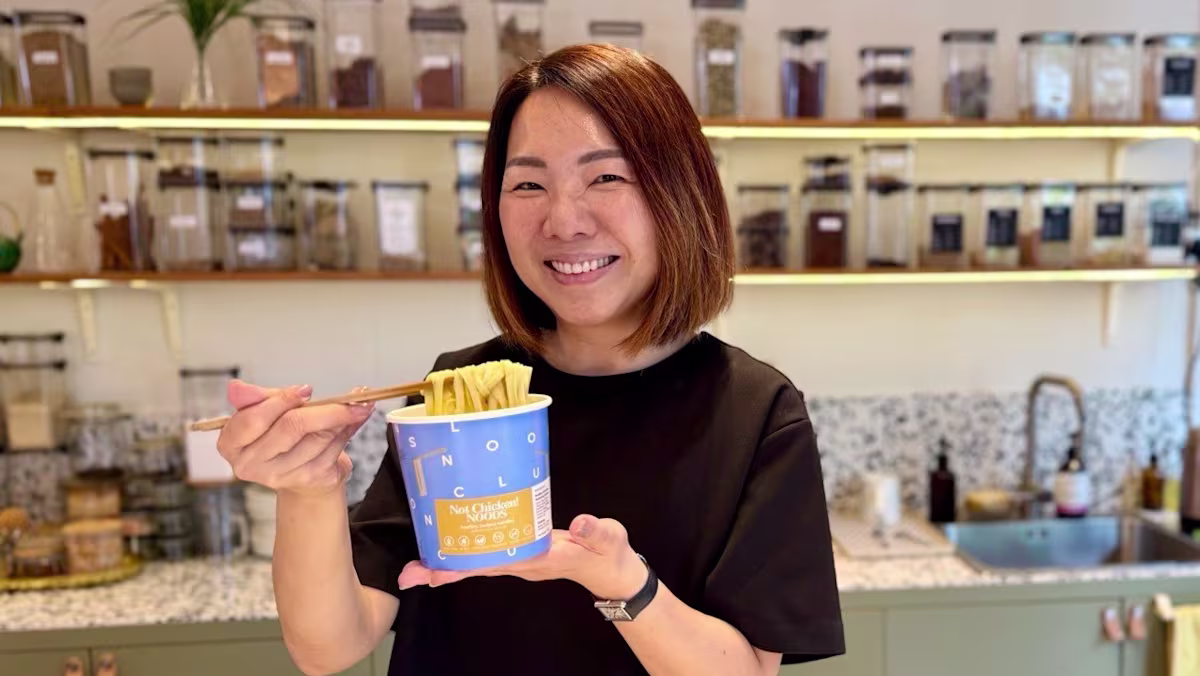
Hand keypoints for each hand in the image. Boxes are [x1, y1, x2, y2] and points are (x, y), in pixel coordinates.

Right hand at [216, 380, 373, 497]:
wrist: (302, 467)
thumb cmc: (281, 432)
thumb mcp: (267, 410)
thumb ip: (258, 397)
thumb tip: (235, 387)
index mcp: (232, 444)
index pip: (253, 419)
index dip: (281, 401)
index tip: (307, 389)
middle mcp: (251, 465)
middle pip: (291, 427)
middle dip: (325, 409)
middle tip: (354, 398)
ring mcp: (280, 476)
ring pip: (318, 437)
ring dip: (342, 419)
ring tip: (355, 408)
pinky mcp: (307, 480)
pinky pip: (333, 449)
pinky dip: (348, 431)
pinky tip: (354, 422)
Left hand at [397, 515, 648, 600]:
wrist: (611, 568)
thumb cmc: (609, 551)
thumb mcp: (609, 539)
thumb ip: (596, 532)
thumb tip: (580, 524)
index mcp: (540, 559)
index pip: (497, 563)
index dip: (467, 566)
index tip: (437, 571)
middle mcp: (523, 563)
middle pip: (477, 568)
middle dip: (444, 571)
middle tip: (408, 573)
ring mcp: (520, 560)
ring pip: (478, 564)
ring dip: (447, 565)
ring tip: (413, 566)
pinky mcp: (521, 552)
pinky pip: (487, 555)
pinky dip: (465, 553)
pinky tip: (446, 546)